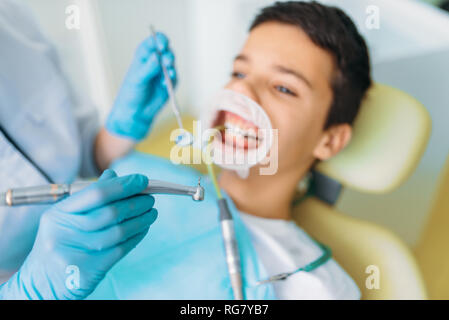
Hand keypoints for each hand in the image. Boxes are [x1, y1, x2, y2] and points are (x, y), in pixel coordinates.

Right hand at [0, 170, 156, 299]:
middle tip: (150, 199)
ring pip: (119, 231)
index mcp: (58, 214)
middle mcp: (64, 232)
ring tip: (151, 213)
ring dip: (141, 220)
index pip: (97, 193)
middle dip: (136, 203)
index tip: (142, 180)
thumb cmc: (59, 243)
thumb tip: (114, 176)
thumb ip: (88, 197)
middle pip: (111, 213)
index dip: (123, 185)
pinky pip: (121, 249)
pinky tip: (143, 229)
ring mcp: (76, 253)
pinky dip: (137, 236)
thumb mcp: (64, 218)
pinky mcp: (89, 271)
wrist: (42, 282)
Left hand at [106, 32, 176, 139]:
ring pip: (171, 62)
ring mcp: (163, 71)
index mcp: (144, 55)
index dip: (159, 40)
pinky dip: (171, 77)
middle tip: (166, 61)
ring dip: (170, 65)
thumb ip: (148, 68)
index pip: (153, 41)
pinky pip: (174, 76)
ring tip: (167, 71)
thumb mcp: (137, 79)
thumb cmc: (132, 93)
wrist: (137, 111)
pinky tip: (166, 81)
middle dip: (167, 54)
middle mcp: (155, 60)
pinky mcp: (170, 82)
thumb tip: (156, 56)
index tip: (161, 45)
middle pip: (165, 50)